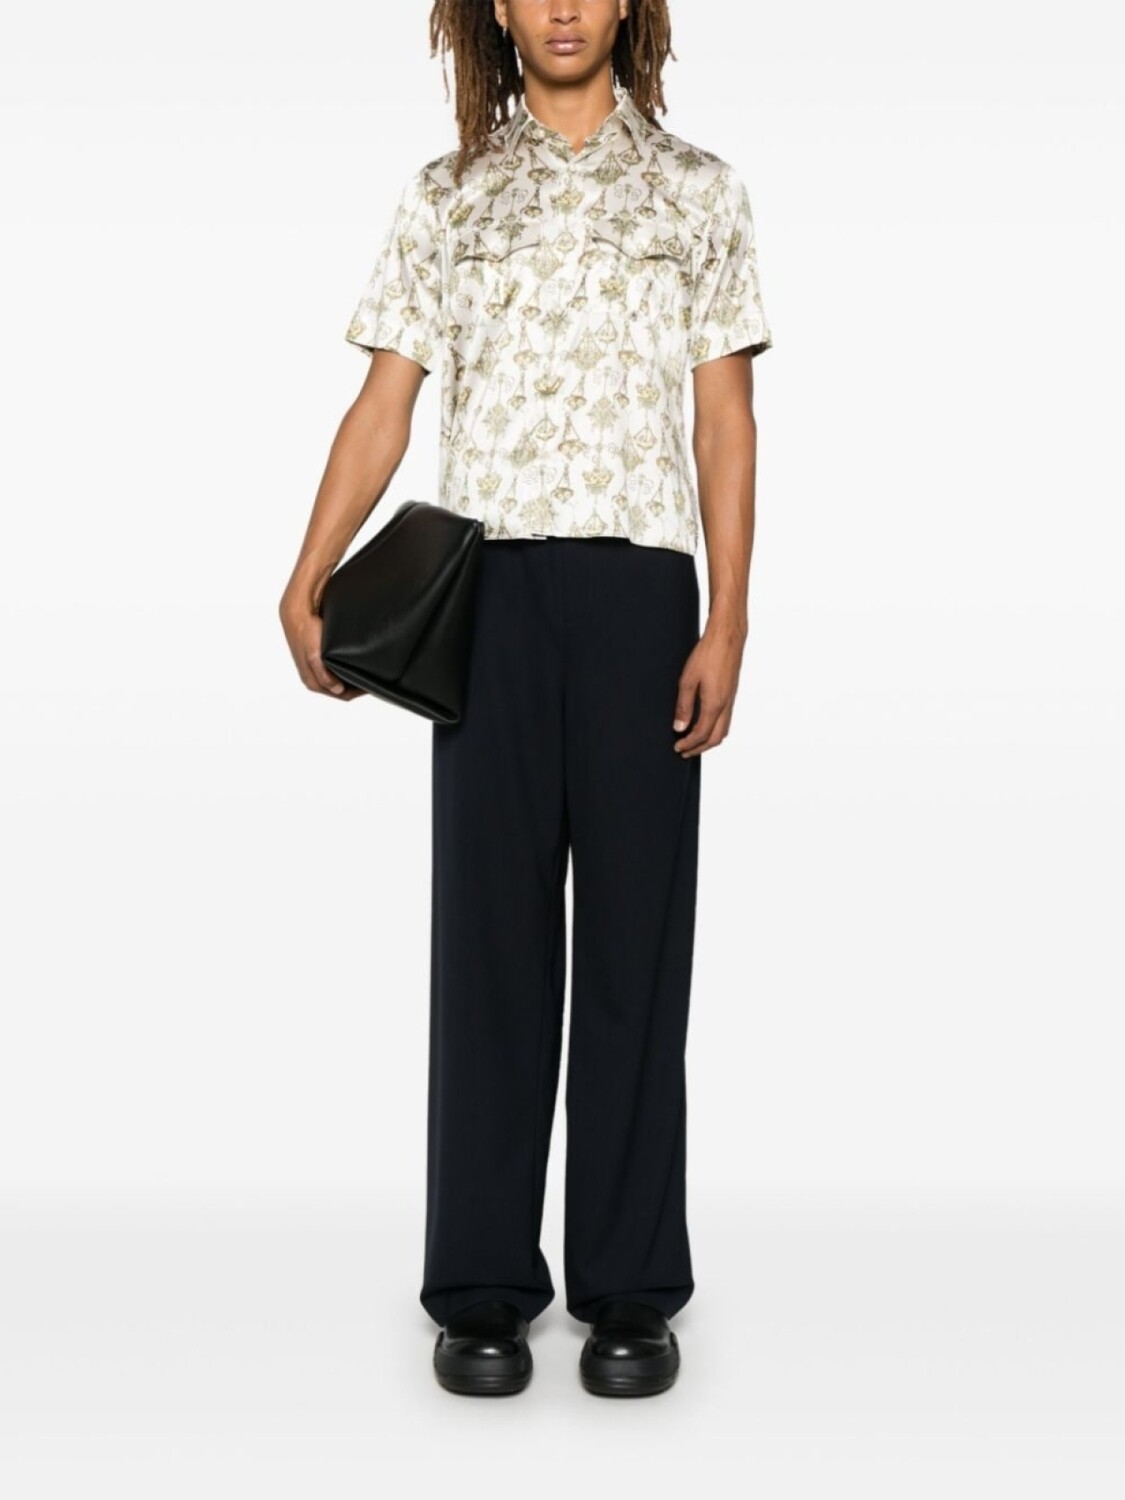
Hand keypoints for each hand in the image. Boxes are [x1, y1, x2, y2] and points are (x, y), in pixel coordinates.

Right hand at [278, 592, 364, 699]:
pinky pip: (335, 671)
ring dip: (351, 678)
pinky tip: (354, 662)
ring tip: (365, 669)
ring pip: (339, 681)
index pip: (343, 695)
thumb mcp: (314, 656)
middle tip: (372, 677)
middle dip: (357, 686)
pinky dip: (346, 669)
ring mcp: (316, 671)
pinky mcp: (318, 662)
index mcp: (313, 683)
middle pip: (342, 690)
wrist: (297, 615)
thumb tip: (337, 690)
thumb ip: (324, 676)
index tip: (372, 684)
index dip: (359, 692)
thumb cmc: (306, 634)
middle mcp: (314, 680)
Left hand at [671, 621, 744, 755]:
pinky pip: (726, 719)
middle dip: (700, 748)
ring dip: (708, 740)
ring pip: (723, 730)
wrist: (728, 636)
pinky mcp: (731, 694)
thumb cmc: (708, 654)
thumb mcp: (688, 680)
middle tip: (684, 751)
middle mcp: (726, 705)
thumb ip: (684, 706)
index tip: (677, 747)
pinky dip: (715, 729)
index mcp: (714, 704)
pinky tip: (704, 723)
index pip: (701, 734)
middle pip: (716, 738)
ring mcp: (731, 700)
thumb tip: (679, 727)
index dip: (688, 744)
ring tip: (693, 741)